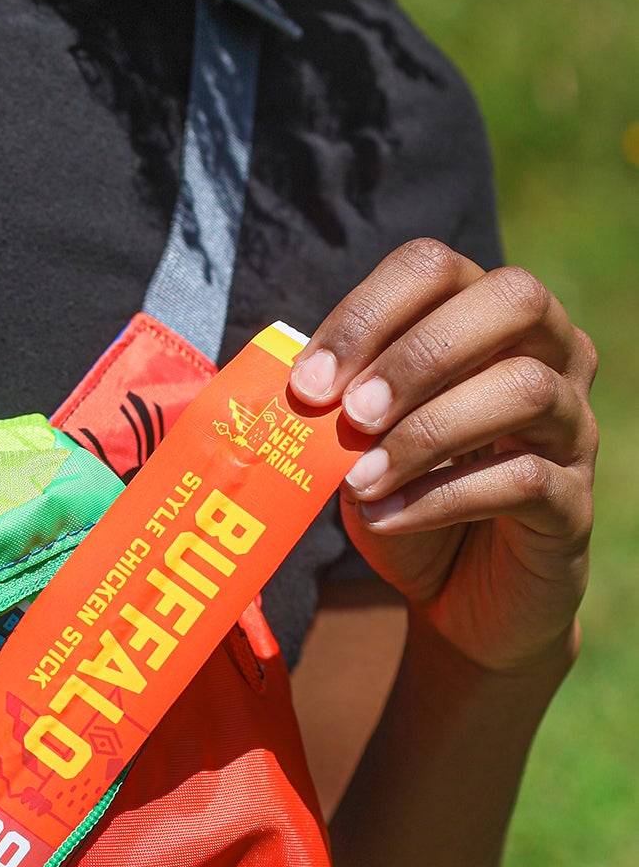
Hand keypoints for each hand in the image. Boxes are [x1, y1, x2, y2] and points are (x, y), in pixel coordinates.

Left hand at [290, 239, 595, 675]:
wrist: (457, 597)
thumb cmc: (404, 499)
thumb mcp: (357, 447)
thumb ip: (334, 409)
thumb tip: (291, 386)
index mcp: (484, 320)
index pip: (435, 269)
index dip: (366, 314)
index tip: (307, 384)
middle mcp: (550, 354)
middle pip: (511, 300)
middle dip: (417, 356)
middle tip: (351, 415)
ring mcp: (572, 425)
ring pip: (525, 389)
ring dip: (426, 432)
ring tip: (360, 480)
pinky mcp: (574, 502)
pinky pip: (525, 480)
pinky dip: (441, 498)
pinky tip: (385, 517)